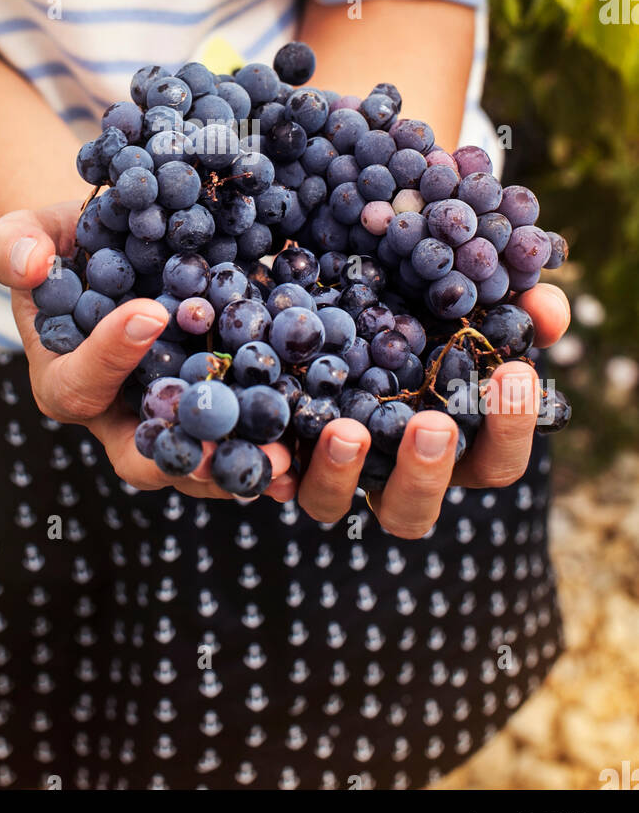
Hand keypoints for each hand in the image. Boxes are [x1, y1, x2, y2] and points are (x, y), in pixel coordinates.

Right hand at [0, 203, 292, 501]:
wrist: (120, 249)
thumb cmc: (68, 245)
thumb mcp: (32, 234)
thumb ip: (12, 245)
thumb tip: (25, 262)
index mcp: (68, 382)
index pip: (80, 384)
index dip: (111, 356)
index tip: (151, 313)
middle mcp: (122, 417)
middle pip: (145, 457)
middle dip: (186, 456)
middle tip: (224, 445)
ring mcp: (177, 421)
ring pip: (205, 463)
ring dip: (245, 464)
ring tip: (285, 460)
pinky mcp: (226, 410)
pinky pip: (251, 438)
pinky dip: (281, 440)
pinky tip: (320, 431)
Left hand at [294, 283, 570, 535]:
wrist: (324, 307)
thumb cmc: (416, 315)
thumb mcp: (464, 304)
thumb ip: (512, 307)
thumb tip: (547, 307)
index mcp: (448, 445)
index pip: (496, 462)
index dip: (511, 427)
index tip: (515, 373)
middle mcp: (386, 472)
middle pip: (414, 509)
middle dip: (426, 471)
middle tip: (431, 424)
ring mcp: (328, 471)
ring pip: (332, 505)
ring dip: (341, 474)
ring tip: (347, 430)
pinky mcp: (273, 454)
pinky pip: (265, 474)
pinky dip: (267, 465)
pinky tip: (271, 443)